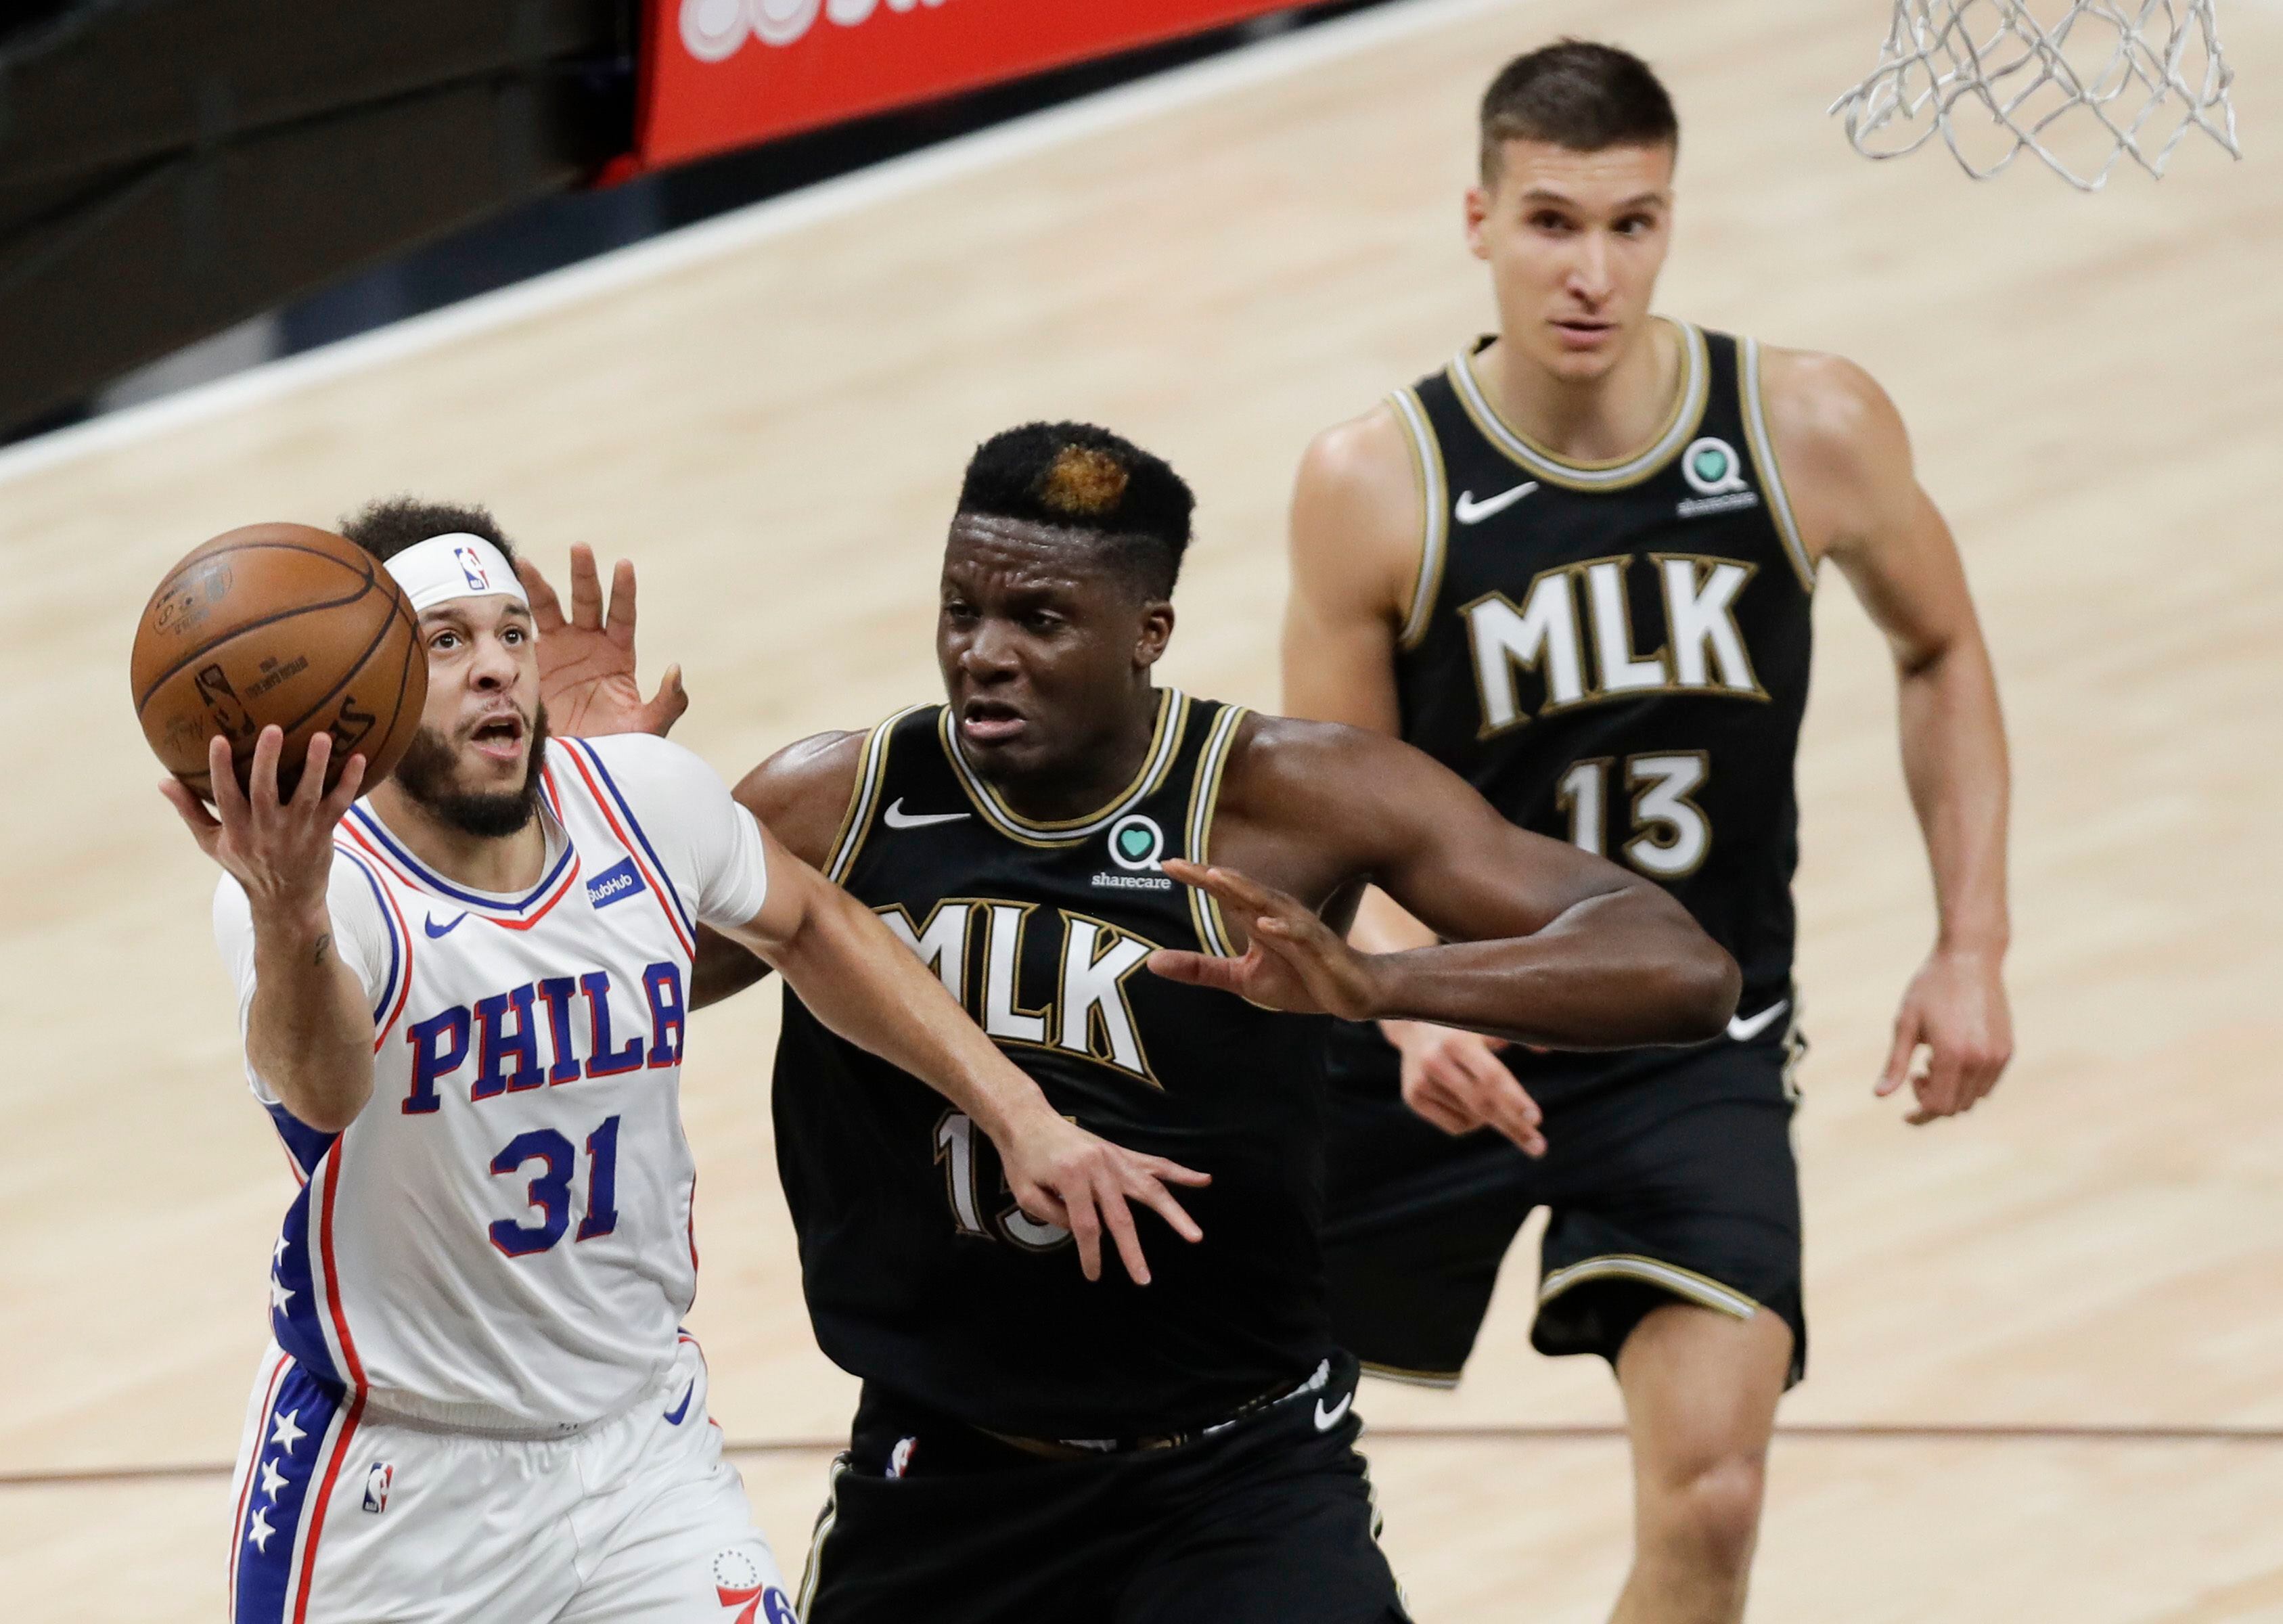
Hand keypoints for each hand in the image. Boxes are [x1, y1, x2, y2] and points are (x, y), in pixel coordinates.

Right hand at [161, 728, 364, 915]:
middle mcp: (266, 829)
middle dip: (268, 760)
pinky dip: (350, 783)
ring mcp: (297, 831)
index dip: (220, 768)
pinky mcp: (323, 833)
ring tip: (322, 737)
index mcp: (236, 829)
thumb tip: (163, 781)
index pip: (225, 795)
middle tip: (273, 728)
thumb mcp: (212, 843)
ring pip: (308, 795)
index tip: (218, 739)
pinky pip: (339, 805)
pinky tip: (359, 758)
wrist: (286, 902)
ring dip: (315, 766)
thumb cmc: (246, 865)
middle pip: (265, 791)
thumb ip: (190, 811)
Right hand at [517, 544, 688, 737]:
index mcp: (618, 655)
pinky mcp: (533, 664)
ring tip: (524, 563)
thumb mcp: (648, 729)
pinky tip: (500, 595)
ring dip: (538, 586)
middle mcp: (589, 645)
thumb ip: (668, 702)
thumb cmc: (618, 748)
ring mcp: (559, 651)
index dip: (624, 591)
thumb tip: (676, 669)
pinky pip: (521, 635)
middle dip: (584, 575)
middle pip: (587, 602)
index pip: (623, 615)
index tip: (624, 565)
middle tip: (580, 547)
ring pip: (549, 610)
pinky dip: (512, 615)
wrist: (577, 765)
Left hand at [996, 1110, 1210, 1284]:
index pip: (1087, 1226)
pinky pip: (1154, 1164)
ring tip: (1195, 1235)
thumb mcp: (1025, 1193)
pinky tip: (1203, 1180)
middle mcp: (1099, 1166)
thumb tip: (1086, 1233)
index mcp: (1072, 1177)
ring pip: (1150, 1189)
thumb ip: (1054, 1216)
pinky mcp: (1120, 1153)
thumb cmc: (1022, 1159)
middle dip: (1133, 1251)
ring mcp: (1114, 1158)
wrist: (1028, 1119)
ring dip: (1174, 1214)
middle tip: (1144, 1280)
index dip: (1091, 1254)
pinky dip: (1180, 1173)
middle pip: (1122, 1216)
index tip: (1094, 1275)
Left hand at [1147, 859, 1382, 1019]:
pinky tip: (1264, 925)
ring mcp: (1299, 929)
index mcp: (1256, 918)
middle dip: (1209, 875)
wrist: (1349, 993)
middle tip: (1177, 863)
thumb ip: (1200, 969)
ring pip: (1269, 904)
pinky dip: (1283, 928)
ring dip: (1243, 889)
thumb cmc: (1299, 980)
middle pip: (1239, 889)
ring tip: (1216, 877)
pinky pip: (1300, 934)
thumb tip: (1152, 963)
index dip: (1195, 877)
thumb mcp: (1242, 979)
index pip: (1222, 893)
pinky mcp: (1319, 947)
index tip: (1164, 863)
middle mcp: (1276, 915)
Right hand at [1382, 1020, 1543, 1155]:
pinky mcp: (1413, 1097)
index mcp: (1457, 1040)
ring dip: (1491, 1117)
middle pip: (1483, 1105)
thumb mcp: (1490, 1021)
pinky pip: (1457, 1127)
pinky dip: (1473, 1121)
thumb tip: (1549, 1051)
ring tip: (1487, 1092)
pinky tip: (1467, 1098)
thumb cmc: (1465, 1022)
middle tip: (1539, 1148)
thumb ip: (1521, 1035)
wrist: (1414, 1023)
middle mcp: (1435, 1061)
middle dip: (1514, 1128)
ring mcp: (1421, 1082)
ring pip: (1472, 1119)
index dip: (1515, 1099)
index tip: (1537, 1119)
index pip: (1491, 1076)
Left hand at [1876, 945, 2012, 1124]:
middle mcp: (1980, 1060)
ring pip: (1974, 1098)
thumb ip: (1896, 1063)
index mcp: (1952, 1055)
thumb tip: (1879, 1095)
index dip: (1920, 1115)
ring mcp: (1998, 1056)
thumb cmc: (1930, 987)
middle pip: (1956, 1106)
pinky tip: (1952, 1057)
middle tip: (1917, 1072)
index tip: (1906, 1114)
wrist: (1970, 958)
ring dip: (1951, 1092)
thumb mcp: (1905, 1023)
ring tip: (1933, 1060)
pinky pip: (1988, 1083)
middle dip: (1933, 1101)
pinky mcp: (2007, 1049)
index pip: (1938, 1106)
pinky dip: (1969, 1083)